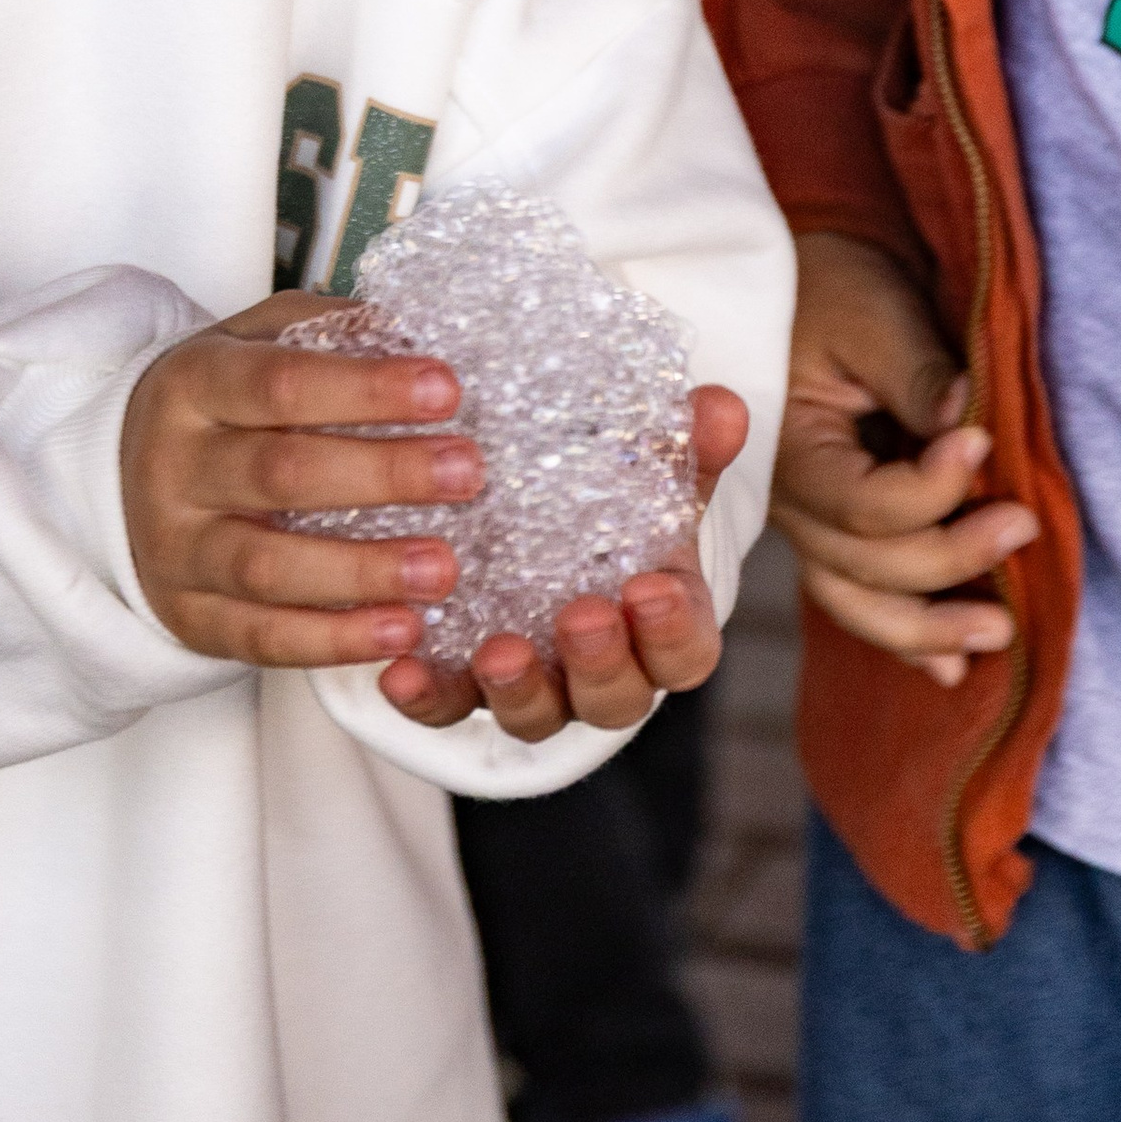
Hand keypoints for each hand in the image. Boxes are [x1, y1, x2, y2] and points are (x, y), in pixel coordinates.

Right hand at [123, 292, 486, 674]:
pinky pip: (263, 638)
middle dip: (383, 474)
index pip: (281, 383)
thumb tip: (416, 338)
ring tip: (442, 569)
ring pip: (269, 567)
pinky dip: (335, 640)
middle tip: (467, 472)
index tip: (446, 389)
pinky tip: (401, 630)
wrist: (122, 475)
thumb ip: (326, 335)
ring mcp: (176, 548)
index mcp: (194, 384)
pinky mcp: (189, 615)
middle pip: (280, 474)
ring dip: (364, 571)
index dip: (366, 388)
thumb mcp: (253, 343)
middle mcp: (175, 466)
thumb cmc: (220, 403)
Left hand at [379, 385, 749, 743]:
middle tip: (581, 616)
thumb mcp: (649, 470)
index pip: (684, 651)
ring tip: (496, 653)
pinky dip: (427, 695)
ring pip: (535, 715)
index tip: (652, 588)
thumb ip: (684, 445)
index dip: (672, 631)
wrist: (540, 520)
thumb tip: (720, 406)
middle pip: (615, 699)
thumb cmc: (612, 504)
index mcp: (659, 625)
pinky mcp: (463, 685)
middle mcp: (601, 672)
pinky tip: (400, 669)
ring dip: (518, 691)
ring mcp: (534, 687)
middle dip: (601, 663)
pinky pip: (446, 707)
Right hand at [771, 231, 1036, 689]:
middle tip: (1026, 525)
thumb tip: (967, 422)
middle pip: (872, 564)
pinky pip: (863, 601)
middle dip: (953, 558)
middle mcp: (792, 502)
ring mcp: (811, 524)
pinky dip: (907, 639)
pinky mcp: (837, 530)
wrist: (798, 283)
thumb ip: (916, 373)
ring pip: (862, 604)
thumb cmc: (832, 288)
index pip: (865, 504)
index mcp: (790, 447)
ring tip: (1000, 632)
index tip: (984, 442)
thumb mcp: (874, 314)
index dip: (933, 489)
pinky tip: (954, 668)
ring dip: (930, 628)